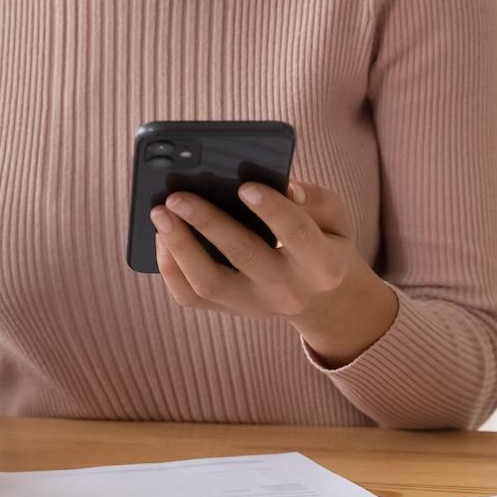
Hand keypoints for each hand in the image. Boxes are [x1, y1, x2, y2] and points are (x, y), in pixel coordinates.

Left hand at [151, 178, 398, 364]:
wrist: (324, 300)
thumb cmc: (325, 243)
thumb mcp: (337, 219)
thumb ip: (316, 199)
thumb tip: (284, 187)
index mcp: (322, 264)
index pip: (297, 235)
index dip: (272, 210)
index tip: (245, 185)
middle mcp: (286, 290)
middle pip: (243, 256)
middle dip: (208, 223)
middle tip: (178, 195)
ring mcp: (254, 306)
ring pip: (209, 283)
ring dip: (179, 246)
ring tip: (159, 213)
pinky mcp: (229, 310)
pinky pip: (190, 297)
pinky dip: (170, 268)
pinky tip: (160, 237)